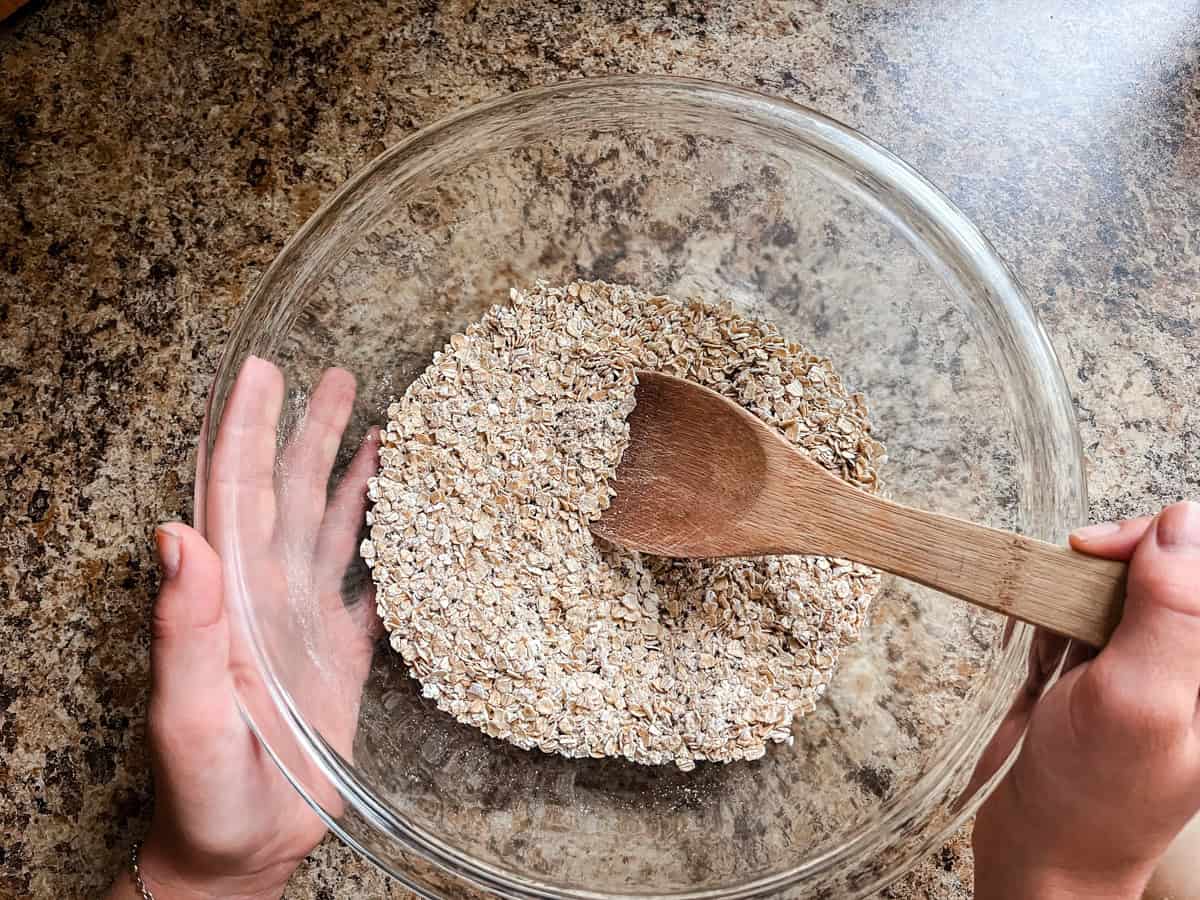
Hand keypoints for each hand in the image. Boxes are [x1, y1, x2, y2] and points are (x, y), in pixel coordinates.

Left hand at [107, 358, 379, 898]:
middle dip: (309, 429)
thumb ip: (182, 628)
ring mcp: (304, 617)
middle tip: (335, 375)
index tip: (262, 372)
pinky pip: (367, 578)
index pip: (235, 492)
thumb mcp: (187, 714)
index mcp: (229, 594)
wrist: (246, 845)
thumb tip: (174, 534)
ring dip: (350, 471)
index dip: (247, 428)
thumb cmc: (206, 789)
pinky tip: (405, 508)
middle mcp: (266, 591)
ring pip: (330, 523)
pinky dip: (387, 537)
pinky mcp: (340, 649)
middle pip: (289, 491)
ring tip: (379, 422)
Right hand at [973, 502, 1199, 899]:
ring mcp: (1164, 665)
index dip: (1156, 541)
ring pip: (1128, 580)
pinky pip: (1093, 611)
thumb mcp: (1137, 700)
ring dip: (1079, 594)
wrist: (1045, 846)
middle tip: (1068, 594)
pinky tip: (1052, 653)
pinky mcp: (1123, 669)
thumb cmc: (1093, 795)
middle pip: (1171, 562)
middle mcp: (1199, 664)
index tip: (1093, 551)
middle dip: (1111, 566)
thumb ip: (1172, 611)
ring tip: (1059, 642)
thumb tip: (1182, 523)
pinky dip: (1060, 616)